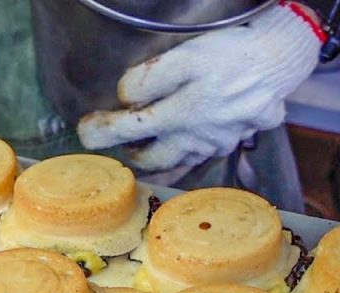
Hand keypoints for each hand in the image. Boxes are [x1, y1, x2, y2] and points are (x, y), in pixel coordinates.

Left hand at [77, 2, 324, 171]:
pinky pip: (202, 160)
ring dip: (154, 164)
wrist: (278, 59)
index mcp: (178, 116)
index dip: (100, 132)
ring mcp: (215, 144)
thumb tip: (124, 100)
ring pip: (176, 166)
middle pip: (150, 160)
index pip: (126, 131)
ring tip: (141, 153)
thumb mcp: (184, 57)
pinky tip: (177, 154)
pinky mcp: (233, 142)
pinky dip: (184, 162)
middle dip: (129, 153)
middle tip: (119, 142)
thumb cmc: (229, 54)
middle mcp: (195, 138)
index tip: (85, 130)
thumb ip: (149, 80)